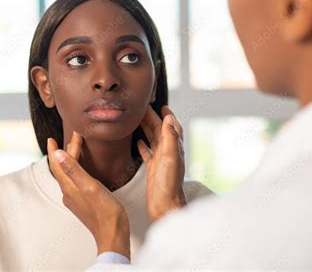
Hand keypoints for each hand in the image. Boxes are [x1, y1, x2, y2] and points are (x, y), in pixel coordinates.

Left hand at [47, 132, 130, 259]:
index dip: (55, 150)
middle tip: (72, 137)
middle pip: (63, 168)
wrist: (113, 235)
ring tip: (74, 149)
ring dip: (70, 160)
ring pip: (68, 175)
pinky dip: (76, 170)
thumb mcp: (90, 187)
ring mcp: (76, 199)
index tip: (52, 138)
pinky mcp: (83, 203)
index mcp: (69, 187)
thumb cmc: (106, 213)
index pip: (57, 164)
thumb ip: (74, 170)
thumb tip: (57, 154)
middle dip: (65, 151)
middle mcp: (69, 193)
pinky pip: (75, 182)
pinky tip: (83, 170)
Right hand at [138, 105, 186, 221]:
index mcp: (174, 148)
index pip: (171, 127)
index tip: (161, 105)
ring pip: (153, 140)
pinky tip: (138, 142)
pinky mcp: (154, 169)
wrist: (165, 206)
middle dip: (152, 119)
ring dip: (147, 129)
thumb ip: (170, 139)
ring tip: (137, 121)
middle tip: (142, 109)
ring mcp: (161, 161)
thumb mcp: (170, 159)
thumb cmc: (169, 185)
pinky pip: (148, 154)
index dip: (167, 115)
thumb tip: (169, 119)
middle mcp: (168, 153)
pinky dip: (143, 146)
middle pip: (160, 131)